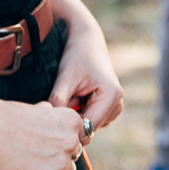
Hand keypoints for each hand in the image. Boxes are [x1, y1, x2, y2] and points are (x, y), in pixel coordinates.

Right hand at [0, 98, 87, 169]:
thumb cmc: (11, 116)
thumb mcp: (40, 108)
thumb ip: (53, 115)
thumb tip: (52, 114)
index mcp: (73, 121)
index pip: (82, 136)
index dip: (69, 139)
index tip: (56, 141)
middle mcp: (72, 141)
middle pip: (75, 154)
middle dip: (61, 154)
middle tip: (40, 152)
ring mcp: (62, 162)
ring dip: (53, 169)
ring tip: (31, 160)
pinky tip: (23, 168)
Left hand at [48, 15, 124, 134]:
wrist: (86, 41)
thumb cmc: (76, 56)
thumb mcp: (65, 78)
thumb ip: (58, 103)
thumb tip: (50, 125)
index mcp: (111, 96)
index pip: (89, 127)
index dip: (69, 128)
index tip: (53, 121)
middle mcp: (117, 104)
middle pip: (90, 128)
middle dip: (73, 120)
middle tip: (61, 102)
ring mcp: (115, 107)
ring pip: (89, 125)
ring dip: (76, 116)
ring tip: (70, 95)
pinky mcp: (109, 108)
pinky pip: (90, 119)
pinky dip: (80, 112)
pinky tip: (76, 96)